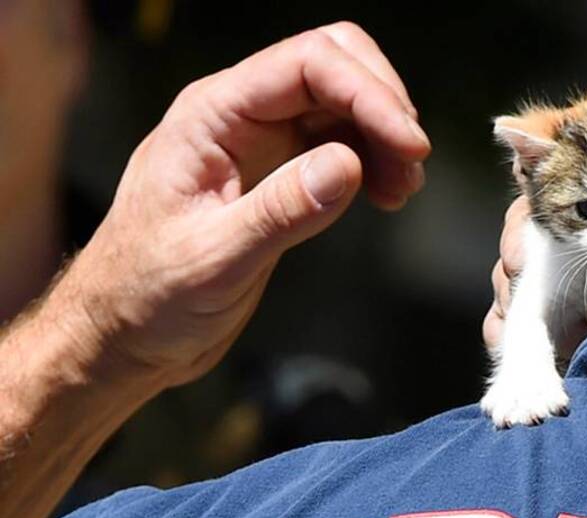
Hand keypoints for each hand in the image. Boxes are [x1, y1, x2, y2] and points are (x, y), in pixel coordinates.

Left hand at [0, 22, 427, 517]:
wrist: (123, 332)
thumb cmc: (145, 296)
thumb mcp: (213, 261)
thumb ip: (280, 211)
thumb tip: (348, 165)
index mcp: (210, 116)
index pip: (306, 65)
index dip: (369, 95)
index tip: (410, 145)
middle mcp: (238, 115)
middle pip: (331, 63)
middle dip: (382, 103)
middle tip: (412, 162)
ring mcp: (260, 139)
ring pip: (342, 100)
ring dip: (384, 133)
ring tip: (403, 188)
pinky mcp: (279, 171)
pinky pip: (341, 138)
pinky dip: (374, 157)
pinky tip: (386, 195)